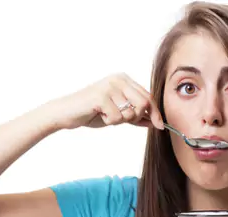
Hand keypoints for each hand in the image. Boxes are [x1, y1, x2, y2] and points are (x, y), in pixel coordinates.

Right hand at [36, 73, 163, 129]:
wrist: (66, 113)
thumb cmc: (91, 113)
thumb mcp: (117, 114)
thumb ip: (135, 115)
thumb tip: (154, 122)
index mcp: (123, 79)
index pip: (148, 96)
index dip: (155, 112)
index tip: (160, 126)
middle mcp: (118, 79)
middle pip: (144, 102)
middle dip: (137, 117)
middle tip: (121, 120)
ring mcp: (110, 86)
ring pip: (131, 112)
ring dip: (121, 120)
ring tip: (106, 115)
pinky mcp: (101, 96)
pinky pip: (118, 118)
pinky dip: (110, 122)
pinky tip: (98, 115)